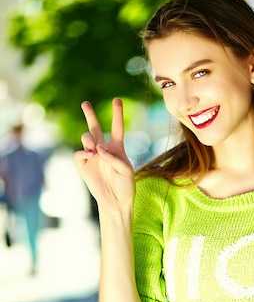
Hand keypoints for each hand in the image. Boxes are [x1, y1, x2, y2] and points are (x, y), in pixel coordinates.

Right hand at [73, 98, 134, 214]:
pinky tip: (91, 156)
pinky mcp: (83, 165)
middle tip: (85, 103)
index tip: (117, 100)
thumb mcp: (126, 170)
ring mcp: (92, 156)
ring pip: (86, 138)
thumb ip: (114, 157)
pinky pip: (79, 153)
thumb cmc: (125, 186)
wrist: (116, 201)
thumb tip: (97, 148)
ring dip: (89, 139)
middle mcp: (103, 149)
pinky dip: (84, 153)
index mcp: (117, 148)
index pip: (117, 128)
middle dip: (89, 114)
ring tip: (94, 150)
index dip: (117, 114)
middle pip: (95, 127)